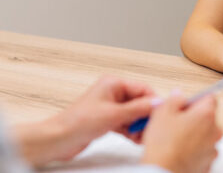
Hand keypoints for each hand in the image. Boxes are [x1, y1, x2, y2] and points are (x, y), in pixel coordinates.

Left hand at [18, 76, 155, 164]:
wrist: (60, 139)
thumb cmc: (78, 122)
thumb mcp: (113, 115)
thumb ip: (138, 109)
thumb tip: (158, 103)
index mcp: (113, 83)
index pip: (143, 89)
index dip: (154, 102)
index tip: (162, 115)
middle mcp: (112, 93)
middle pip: (140, 102)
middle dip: (146, 116)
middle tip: (151, 129)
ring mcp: (110, 107)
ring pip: (134, 115)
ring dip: (139, 126)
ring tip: (142, 136)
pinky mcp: (107, 120)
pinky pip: (126, 123)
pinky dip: (132, 131)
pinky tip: (135, 139)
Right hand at [140, 93, 221, 172]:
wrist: (164, 172)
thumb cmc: (164, 146)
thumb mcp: (163, 112)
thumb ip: (174, 99)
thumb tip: (179, 95)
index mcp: (206, 115)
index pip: (209, 97)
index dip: (195, 99)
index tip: (185, 103)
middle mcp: (214, 132)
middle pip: (207, 117)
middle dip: (193, 118)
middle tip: (175, 122)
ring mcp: (212, 149)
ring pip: (204, 135)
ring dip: (193, 134)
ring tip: (174, 139)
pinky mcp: (207, 163)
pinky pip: (202, 151)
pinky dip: (193, 150)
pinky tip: (178, 151)